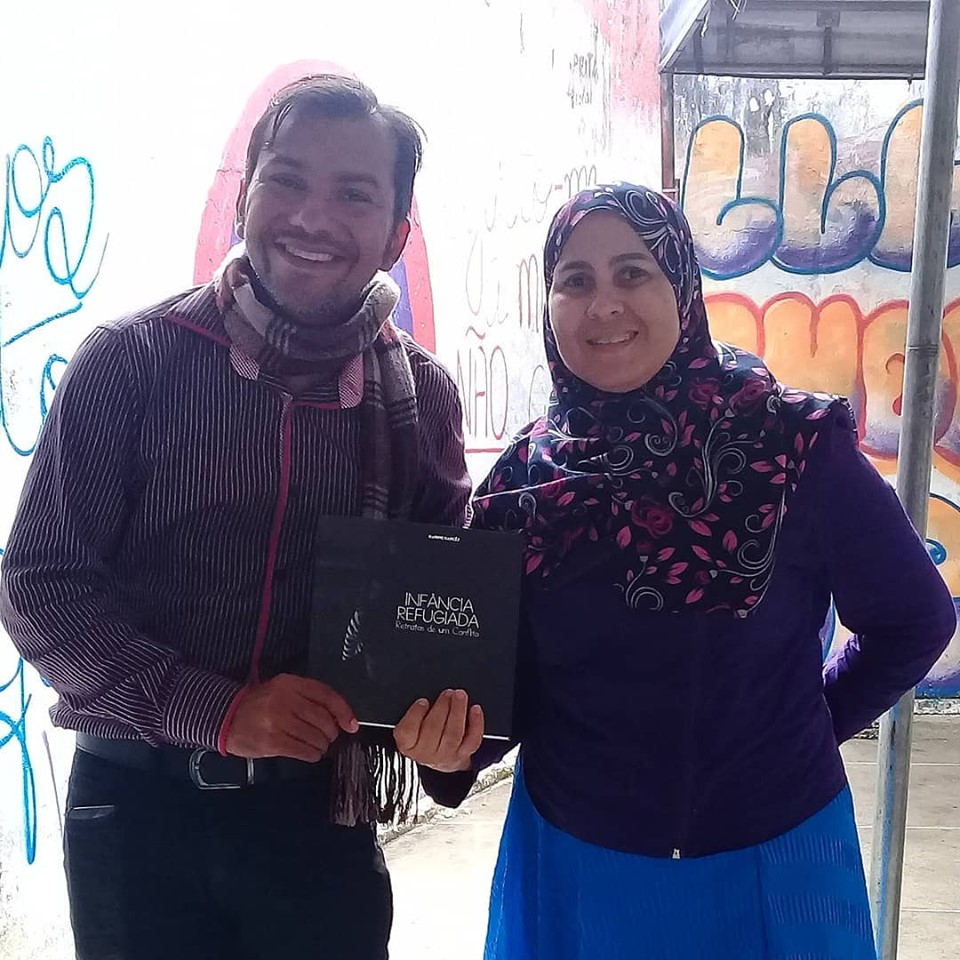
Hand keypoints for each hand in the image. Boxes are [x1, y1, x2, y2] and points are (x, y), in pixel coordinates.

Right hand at [224, 674, 358, 762]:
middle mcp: (284, 699)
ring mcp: (277, 721)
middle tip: (328, 736)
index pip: (326, 695)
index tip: (351, 724)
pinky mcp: (272, 741)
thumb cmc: (258, 705)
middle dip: (331, 732)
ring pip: (315, 737)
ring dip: (321, 745)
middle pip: (323, 719)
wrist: (225, 717)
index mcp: (290, 683)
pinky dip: (311, 754)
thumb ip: (308, 698)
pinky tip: (308, 753)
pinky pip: (303, 750)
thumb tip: (340, 716)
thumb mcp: (282, 691)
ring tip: (316, 745)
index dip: (344, 711)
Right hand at [393, 689, 483, 772]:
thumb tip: (423, 694)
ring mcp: (445, 755)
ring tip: (460, 696)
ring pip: (453, 734)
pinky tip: (475, 709)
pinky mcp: (462, 755)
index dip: (416, 714)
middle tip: (448, 693)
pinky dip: (476, 724)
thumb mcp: (410, 723)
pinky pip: (471, 740)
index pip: (408, 730)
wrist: (438, 758)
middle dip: (442, 707)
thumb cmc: (422, 735)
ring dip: (458, 711)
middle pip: (433, 729)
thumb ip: (413, 711)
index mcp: (408, 744)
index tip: (423, 701)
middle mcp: (425, 753)